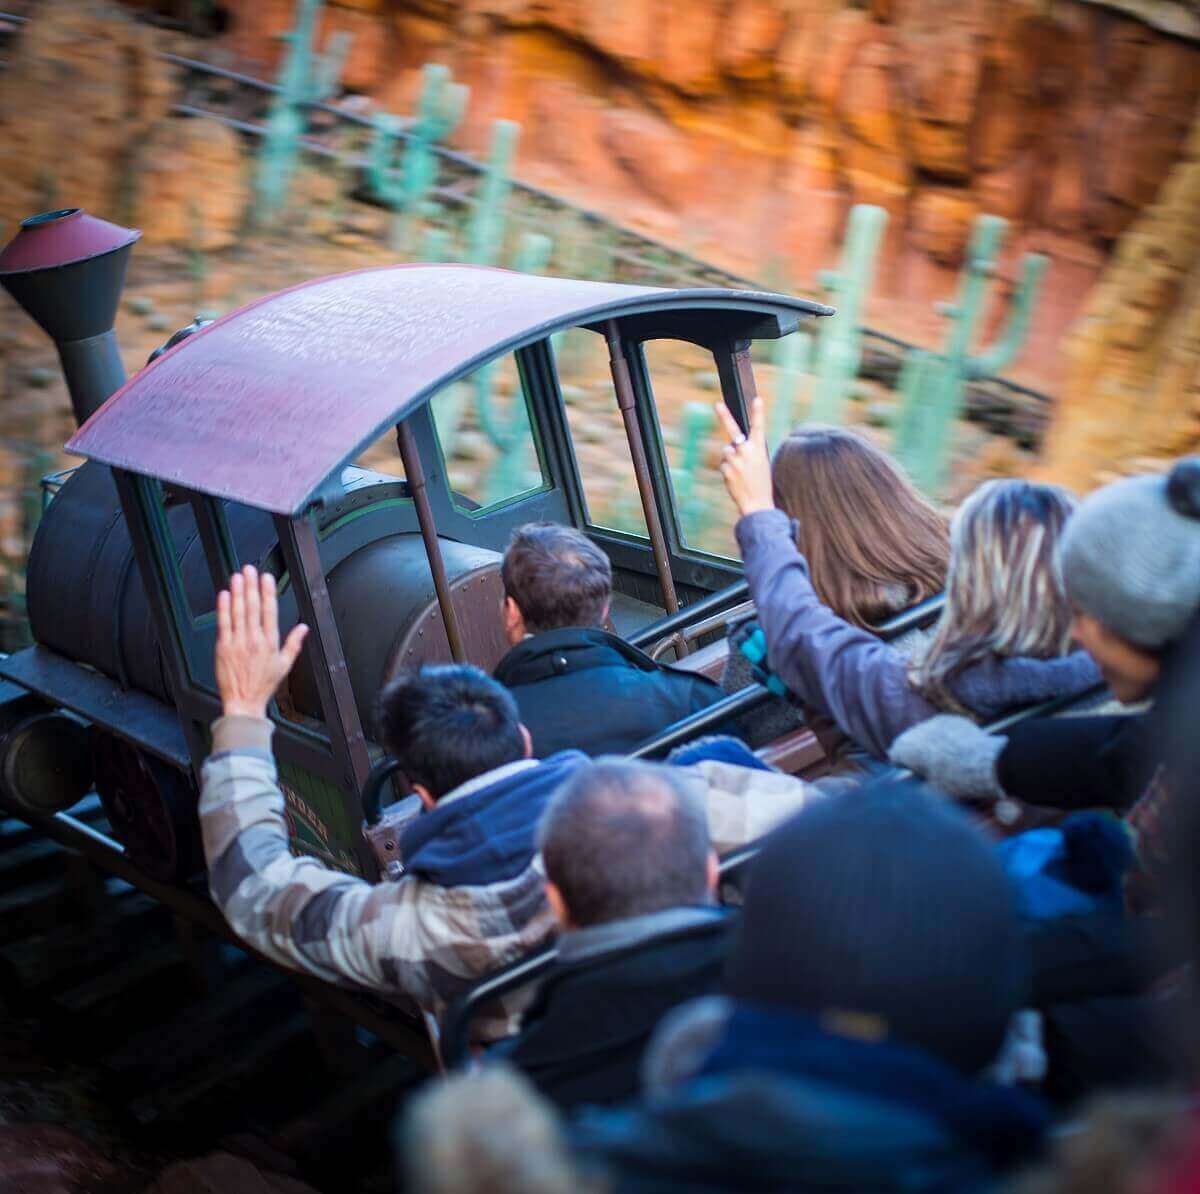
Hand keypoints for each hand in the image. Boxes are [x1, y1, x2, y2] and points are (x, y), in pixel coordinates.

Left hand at [215, 565, 307, 719]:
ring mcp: (237, 643)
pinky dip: (223, 608)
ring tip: (237, 577)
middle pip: (253, 607)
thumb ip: (294, 644)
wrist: (243, 702)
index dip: (268, 592)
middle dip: (251, 586)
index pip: (269, 611)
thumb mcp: (285, 665)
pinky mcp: (223, 647)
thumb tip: (303, 628)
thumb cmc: (263, 685)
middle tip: (250, 570)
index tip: (266, 578)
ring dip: (237, 592)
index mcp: (270, 643)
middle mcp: (253, 640)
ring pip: (238, 612)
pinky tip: (224, 595)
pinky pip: (223, 623)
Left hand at [714, 396, 774, 517]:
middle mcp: (747, 450)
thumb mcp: (760, 463)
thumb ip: (748, 451)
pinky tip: (735, 479)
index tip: (757, 399)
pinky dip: (727, 470)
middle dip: (724, 416)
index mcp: (759, 448)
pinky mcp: (726, 468)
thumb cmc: (760, 483)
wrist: (757, 503)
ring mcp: (736, 459)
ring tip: (740, 472)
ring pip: (726, 451)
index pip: (758, 426)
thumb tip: (731, 446)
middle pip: (733, 430)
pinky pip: (723, 464)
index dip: (758, 412)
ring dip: (730, 459)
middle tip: (717, 404)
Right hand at [888, 714, 1005, 801]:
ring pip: (926, 734)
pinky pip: (943, 729)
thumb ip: (915, 788)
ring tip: (947, 761)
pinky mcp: (953, 719)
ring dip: (931, 745)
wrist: (989, 764)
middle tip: (931, 771)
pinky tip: (959, 751)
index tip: (914, 778)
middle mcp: (917, 730)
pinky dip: (947, 738)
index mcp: (906, 747)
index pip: (895, 755)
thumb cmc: (956, 781)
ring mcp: (936, 722)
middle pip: (910, 742)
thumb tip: (911, 789)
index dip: (903, 768)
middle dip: (917, 754)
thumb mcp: (931, 793)